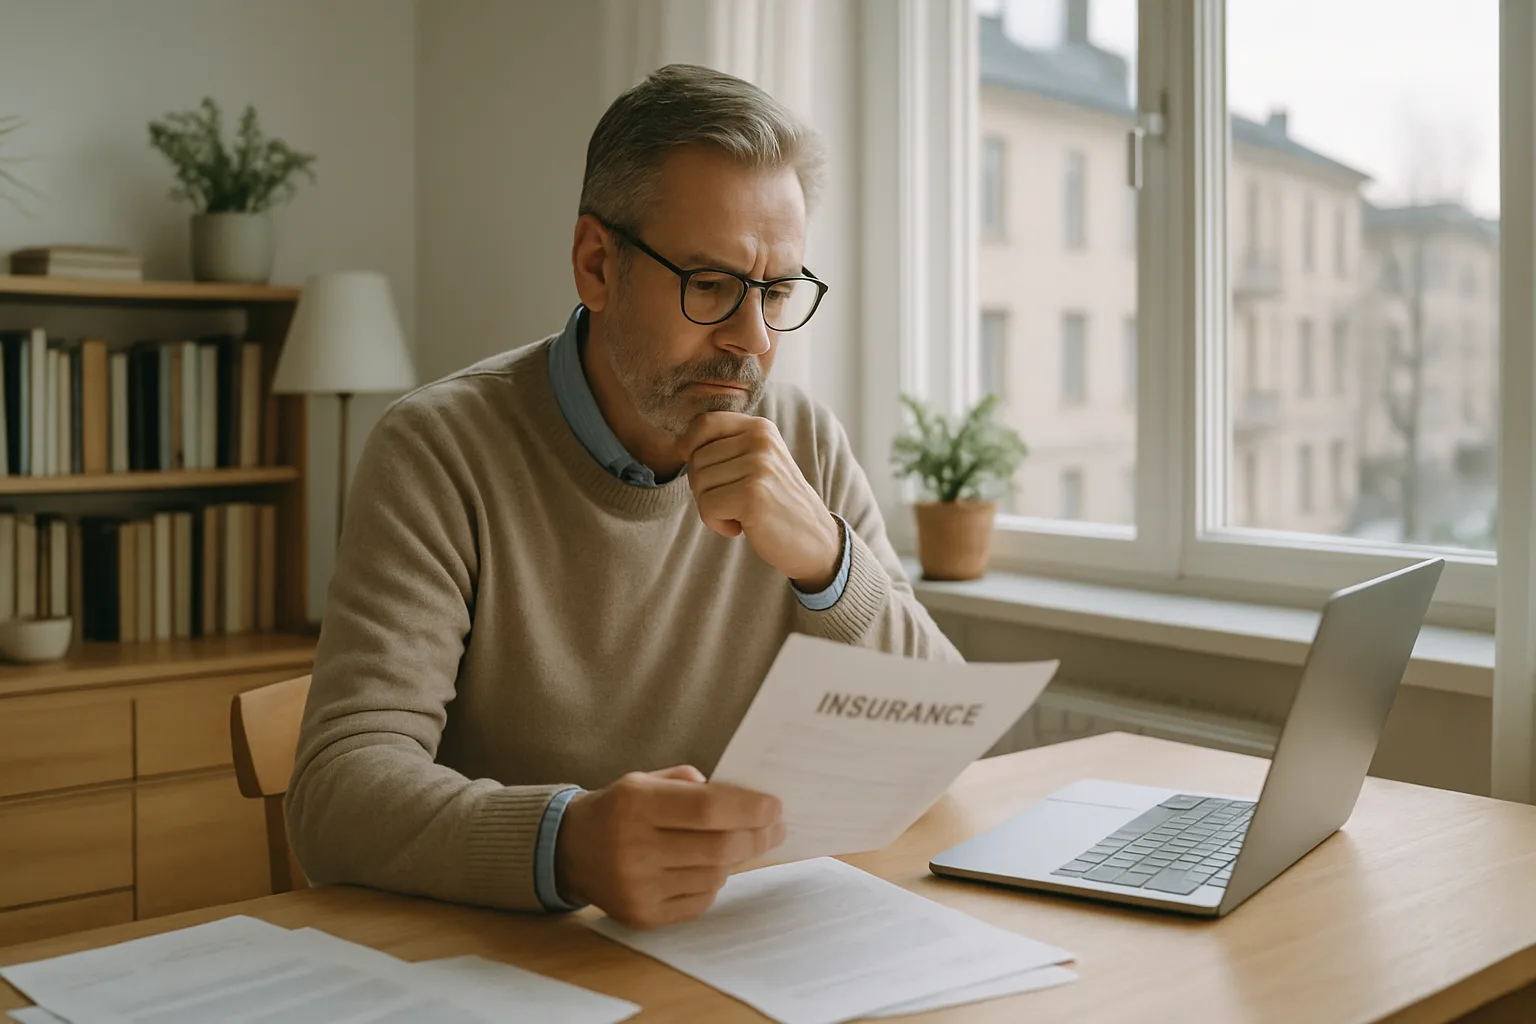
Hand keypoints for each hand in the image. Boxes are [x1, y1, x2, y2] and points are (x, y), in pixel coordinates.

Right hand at [554, 765, 784, 928]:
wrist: (570, 850)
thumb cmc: (620, 809)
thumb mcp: (645, 780)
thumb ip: (692, 784)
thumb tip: (747, 800)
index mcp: (635, 805)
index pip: (708, 809)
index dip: (749, 808)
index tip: (775, 806)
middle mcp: (634, 848)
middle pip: (719, 847)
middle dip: (758, 836)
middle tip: (776, 827)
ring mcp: (638, 887)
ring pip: (715, 875)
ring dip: (735, 858)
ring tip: (738, 843)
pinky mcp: (643, 915)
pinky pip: (701, 900)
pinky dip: (713, 882)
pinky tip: (708, 866)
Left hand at [679, 413, 843, 589]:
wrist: (814, 539)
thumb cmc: (776, 503)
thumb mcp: (758, 462)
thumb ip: (727, 446)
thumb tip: (679, 445)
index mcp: (760, 428)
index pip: (704, 423)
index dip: (689, 447)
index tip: (703, 473)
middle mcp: (761, 441)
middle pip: (696, 458)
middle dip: (704, 487)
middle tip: (732, 501)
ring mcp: (758, 466)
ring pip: (699, 483)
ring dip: (711, 507)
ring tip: (739, 513)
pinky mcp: (753, 495)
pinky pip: (707, 506)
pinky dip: (716, 523)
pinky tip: (740, 527)